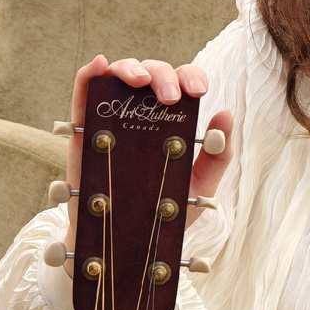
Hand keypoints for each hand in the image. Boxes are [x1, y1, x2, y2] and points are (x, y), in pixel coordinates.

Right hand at [61, 56, 233, 276]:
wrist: (127, 245)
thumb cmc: (164, 211)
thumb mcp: (199, 186)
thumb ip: (217, 156)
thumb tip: (225, 115)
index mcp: (173, 121)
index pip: (182, 84)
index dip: (190, 77)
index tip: (198, 92)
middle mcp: (145, 115)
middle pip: (152, 74)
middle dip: (163, 75)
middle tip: (171, 97)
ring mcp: (114, 121)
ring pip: (119, 77)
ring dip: (129, 68)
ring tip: (140, 83)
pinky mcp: (85, 135)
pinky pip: (83, 97)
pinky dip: (89, 75)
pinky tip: (99, 64)